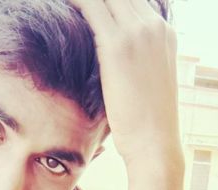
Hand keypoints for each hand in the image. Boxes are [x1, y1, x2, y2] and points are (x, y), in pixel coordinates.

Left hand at [70, 0, 182, 168]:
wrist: (155, 146)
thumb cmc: (145, 123)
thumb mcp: (144, 81)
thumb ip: (132, 59)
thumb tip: (109, 61)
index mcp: (163, 31)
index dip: (105, 0)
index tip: (84, 7)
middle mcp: (154, 25)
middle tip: (70, 4)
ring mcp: (138, 32)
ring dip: (80, 0)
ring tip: (58, 3)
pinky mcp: (118, 45)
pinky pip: (89, 6)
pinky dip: (73, 2)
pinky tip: (55, 6)